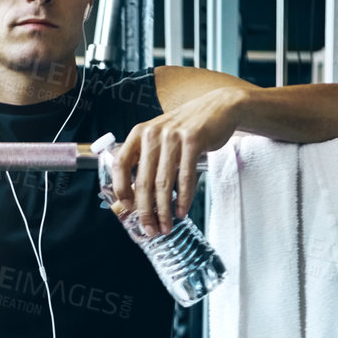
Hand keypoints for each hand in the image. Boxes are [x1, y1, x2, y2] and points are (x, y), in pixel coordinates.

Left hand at [109, 86, 244, 236]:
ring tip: (166, 225)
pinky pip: (185, 177)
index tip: (127, 208)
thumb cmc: (186, 129)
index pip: (120, 164)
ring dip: (164, 210)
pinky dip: (183, 198)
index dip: (120, 188)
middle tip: (149, 228)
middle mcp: (152, 134)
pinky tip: (182, 211)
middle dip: (145, 210)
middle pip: (142, 181)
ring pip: (163, 183)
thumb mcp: (160, 137)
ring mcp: (172, 137)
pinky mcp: (193, 141)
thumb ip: (147, 159)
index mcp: (139, 134)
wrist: (218, 108)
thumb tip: (137, 196)